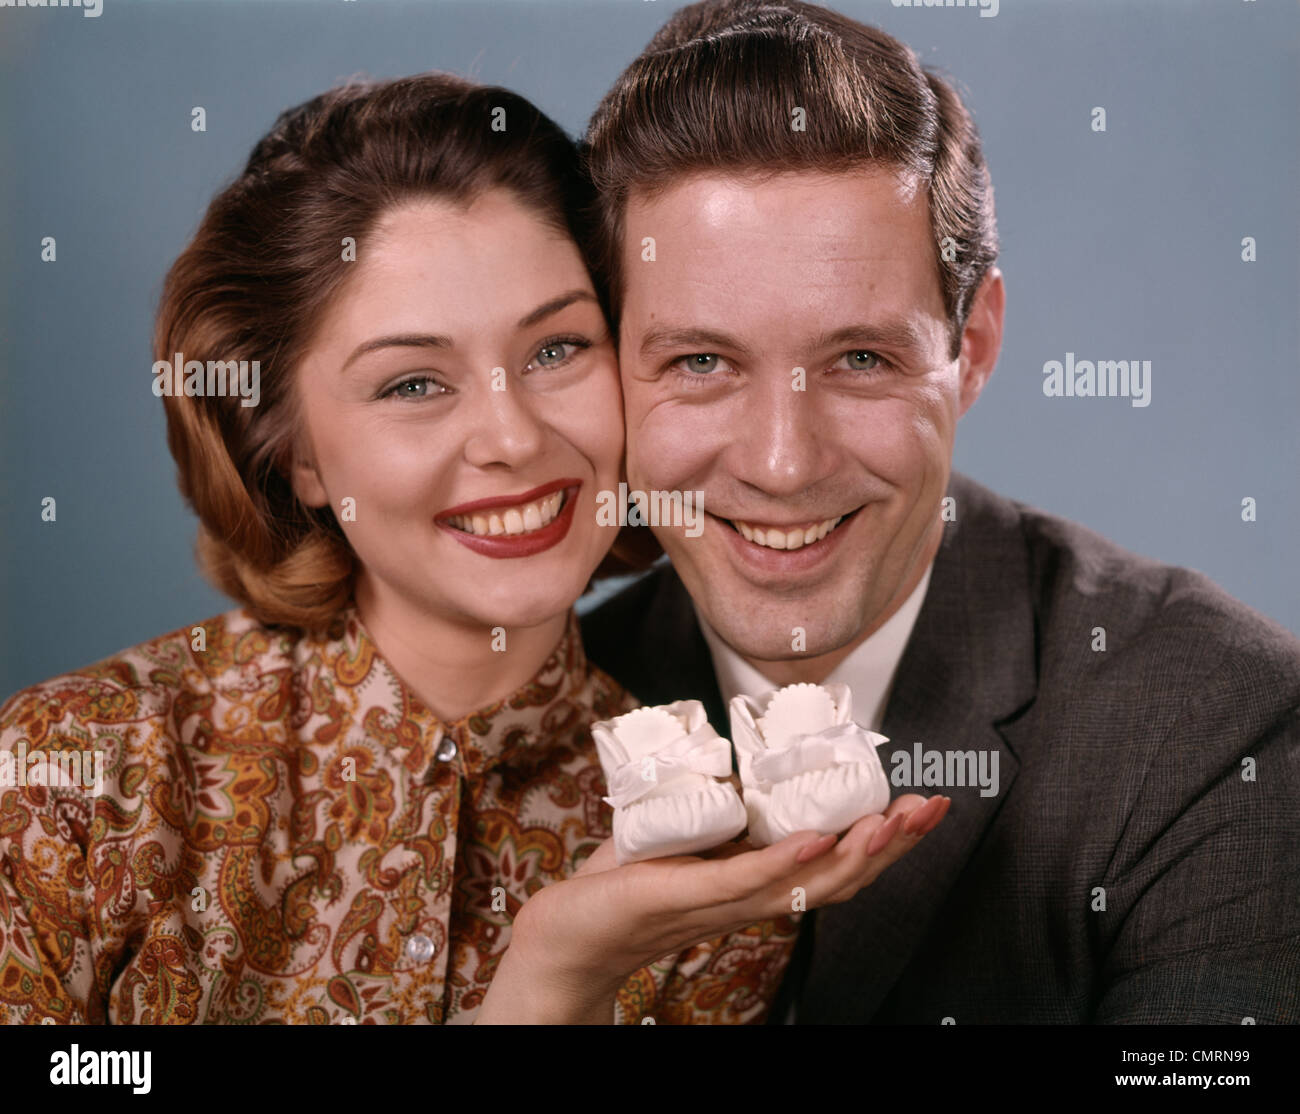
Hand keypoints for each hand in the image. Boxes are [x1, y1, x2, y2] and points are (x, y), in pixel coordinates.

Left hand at [474, 793, 949, 1022]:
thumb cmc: (628, 880)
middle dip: (893, 844)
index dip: (885, 839)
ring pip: (804, 883)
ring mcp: (721, 901)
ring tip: (892, 821)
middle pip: (840, 878)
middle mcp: (752, 898)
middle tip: (932, 809)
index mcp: (759, 881)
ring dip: (855, 851)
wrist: (568, 932)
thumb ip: (725, 808)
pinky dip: (784, 863)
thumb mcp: (690, 834)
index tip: (924, 805)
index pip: (837, 863)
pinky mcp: (681, 896)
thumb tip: (751, 764)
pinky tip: (815, 842)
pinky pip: (743, 883)